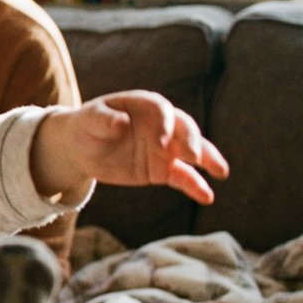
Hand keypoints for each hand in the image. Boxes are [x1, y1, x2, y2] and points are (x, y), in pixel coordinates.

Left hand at [32, 90, 228, 204]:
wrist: (82, 147)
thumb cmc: (87, 125)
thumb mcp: (88, 119)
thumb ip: (103, 119)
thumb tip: (120, 124)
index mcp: (145, 105)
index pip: (162, 110)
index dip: (164, 125)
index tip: (160, 142)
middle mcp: (162, 125)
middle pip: (185, 129)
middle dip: (192, 141)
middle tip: (194, 156)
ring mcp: (165, 148)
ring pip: (192, 153)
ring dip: (208, 160)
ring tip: (221, 172)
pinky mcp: (162, 169)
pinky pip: (182, 177)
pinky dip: (195, 186)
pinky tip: (206, 196)